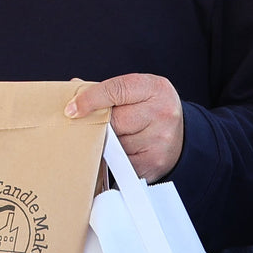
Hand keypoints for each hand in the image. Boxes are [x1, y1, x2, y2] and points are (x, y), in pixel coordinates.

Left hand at [66, 74, 183, 181]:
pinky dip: (115, 160)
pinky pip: (121, 163)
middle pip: (114, 121)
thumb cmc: (150, 110)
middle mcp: (162, 112)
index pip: (116, 90)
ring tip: (113, 139)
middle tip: (92, 127)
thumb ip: (105, 90)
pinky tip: (120, 153)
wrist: (181, 135)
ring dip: (107, 144)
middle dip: (100, 125)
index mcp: (154, 88)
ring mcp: (160, 139)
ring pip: (116, 144)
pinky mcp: (154, 162)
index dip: (90, 99)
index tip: (71, 110)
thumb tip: (71, 91)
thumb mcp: (136, 91)